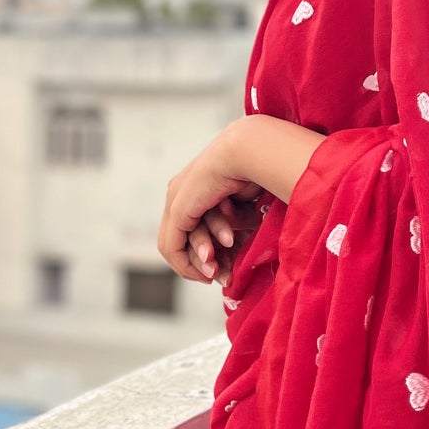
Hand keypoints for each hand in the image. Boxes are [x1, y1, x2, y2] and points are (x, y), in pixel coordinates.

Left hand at [157, 122, 260, 286]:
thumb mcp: (241, 202)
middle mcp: (180, 192)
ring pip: (176, 244)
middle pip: (180, 238)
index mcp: (196, 186)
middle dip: (199, 263)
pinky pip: (172, 246)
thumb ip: (233, 222)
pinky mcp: (177, 209)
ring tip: (215, 272)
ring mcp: (176, 200)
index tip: (221, 268)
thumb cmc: (256, 172)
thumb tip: (234, 245)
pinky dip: (187, 263)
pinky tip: (209, 266)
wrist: (248, 151)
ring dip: (198, 262)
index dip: (201, 251)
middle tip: (218, 278)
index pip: (189, 227)